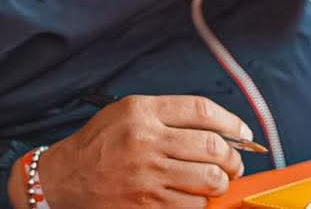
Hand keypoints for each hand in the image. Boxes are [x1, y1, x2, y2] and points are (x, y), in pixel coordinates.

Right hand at [27, 95, 250, 207]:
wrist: (67, 177)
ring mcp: (148, 174)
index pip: (201, 110)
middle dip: (233, 158)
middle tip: (232, 163)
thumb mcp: (126, 112)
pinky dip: (200, 201)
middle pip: (214, 147)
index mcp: (141, 111)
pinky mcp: (149, 203)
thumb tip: (218, 129)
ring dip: (219, 182)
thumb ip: (167, 115)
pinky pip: (194, 204)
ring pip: (210, 180)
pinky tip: (191, 194)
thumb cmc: (99, 143)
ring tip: (213, 180)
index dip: (231, 122)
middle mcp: (146, 140)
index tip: (243, 132)